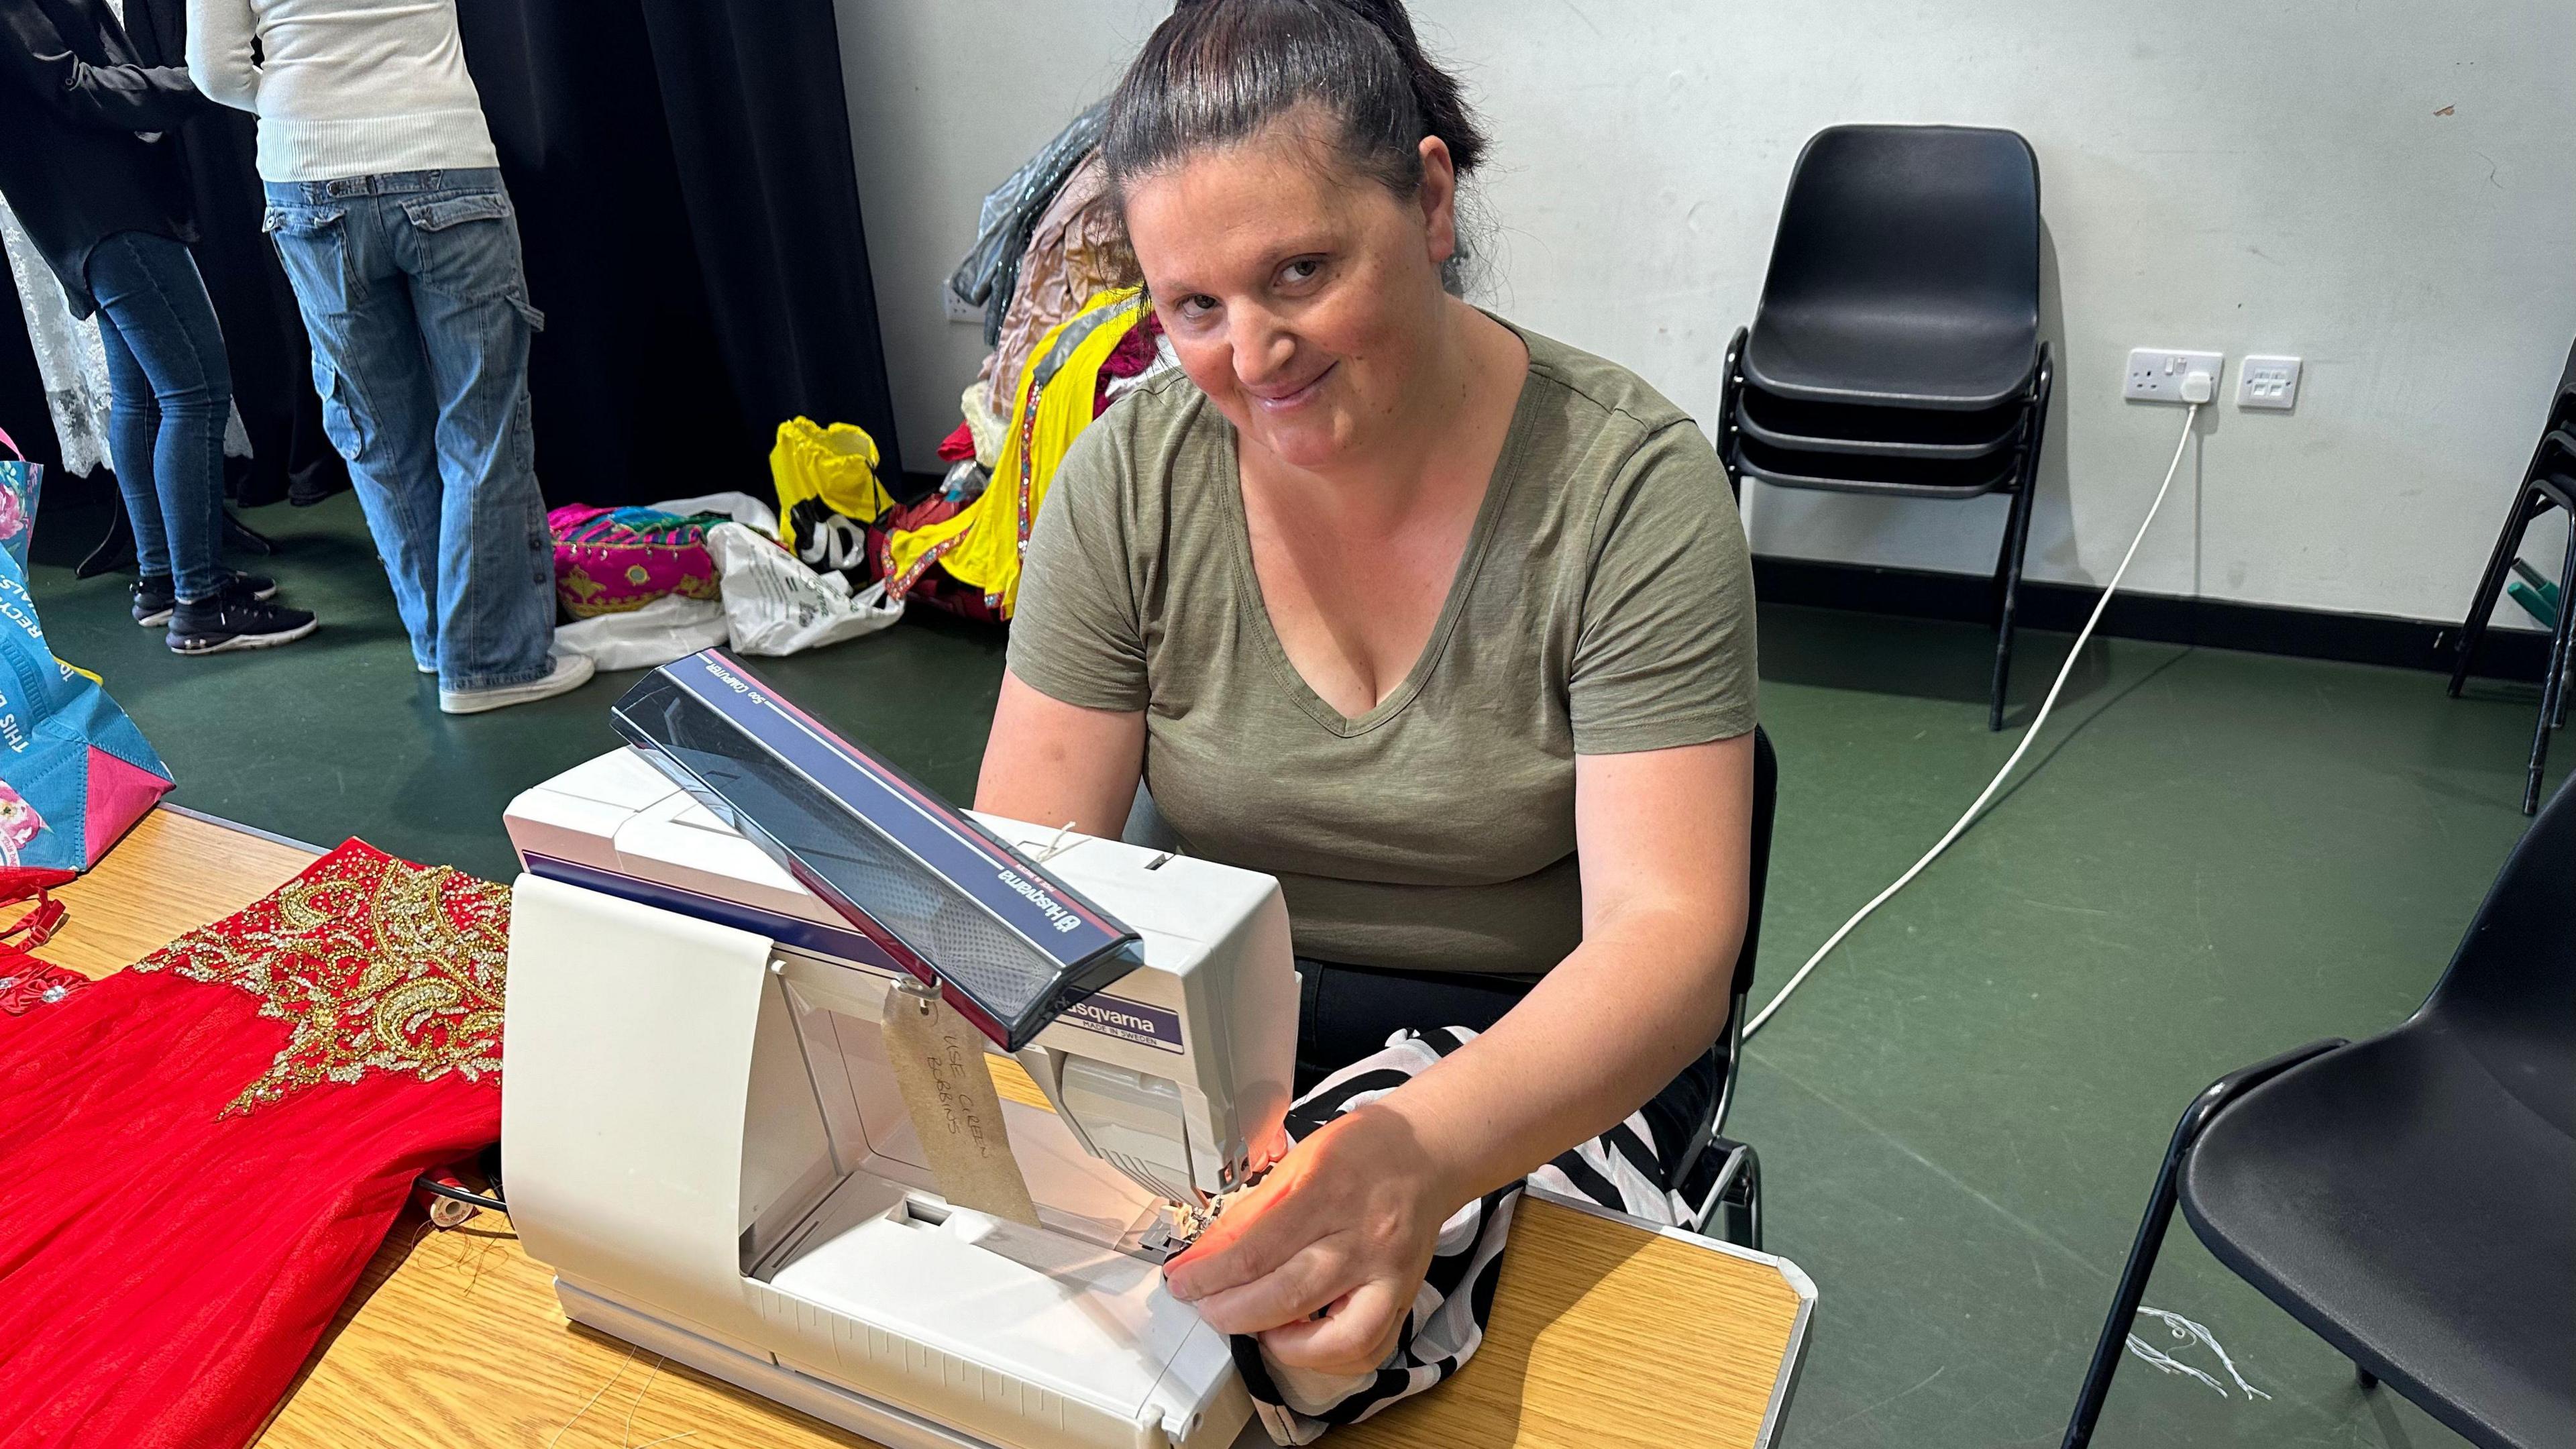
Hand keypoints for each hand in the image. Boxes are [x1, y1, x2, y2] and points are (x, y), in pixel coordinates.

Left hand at [1162, 1103, 1457, 1376]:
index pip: (1257, 1250)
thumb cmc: (1362, 1151)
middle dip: (1232, 1313)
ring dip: (1285, 1346)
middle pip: (1288, 1296)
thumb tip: (1206, 1258)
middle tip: (1207, 1309)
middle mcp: (1364, 1239)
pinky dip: (1329, 1358)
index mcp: (1328, 1192)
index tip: (1182, 1283)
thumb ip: (1254, 1213)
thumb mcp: (1298, 1161)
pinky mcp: (1405, 1298)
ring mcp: (1389, 1275)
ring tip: (1259, 1329)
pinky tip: (1302, 1339)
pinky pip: (1368, 1349)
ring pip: (1337, 1340)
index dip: (1209, 1276)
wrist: (1426, 1152)